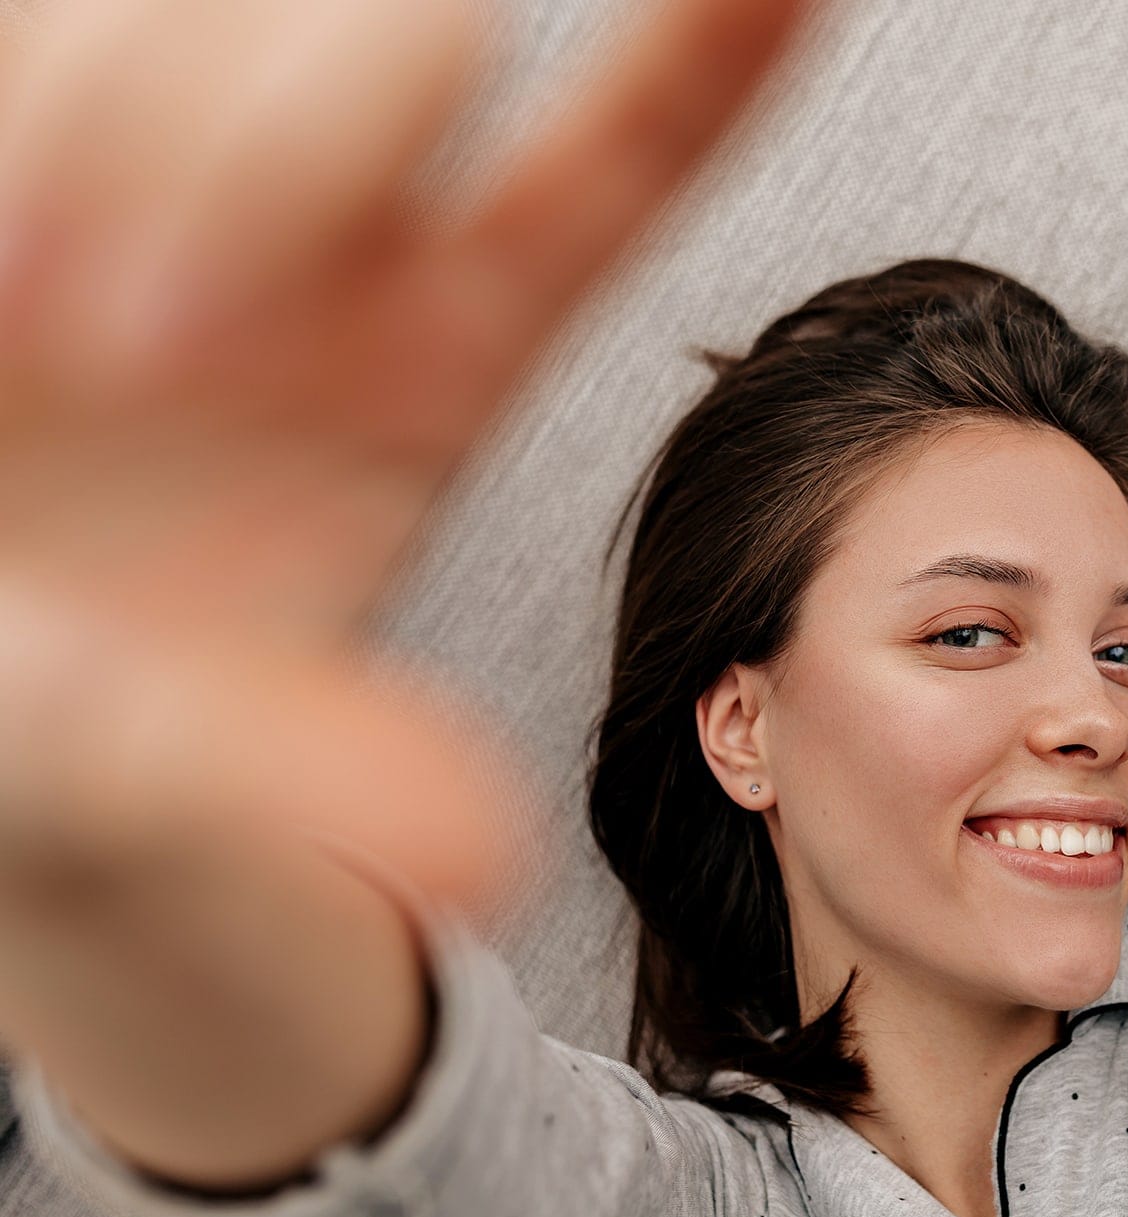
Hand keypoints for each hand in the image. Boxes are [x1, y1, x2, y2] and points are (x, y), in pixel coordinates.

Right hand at [0, 0, 815, 904]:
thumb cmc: (78, 724)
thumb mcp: (164, 766)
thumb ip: (291, 778)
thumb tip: (468, 857)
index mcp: (433, 349)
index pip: (611, 158)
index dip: (697, 55)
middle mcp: (328, 234)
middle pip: (389, 38)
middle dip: (265, 148)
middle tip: (138, 341)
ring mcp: (164, 173)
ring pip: (202, 21)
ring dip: (132, 125)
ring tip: (30, 314)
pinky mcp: (35, 146)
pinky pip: (79, 32)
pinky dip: (65, 70)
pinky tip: (155, 142)